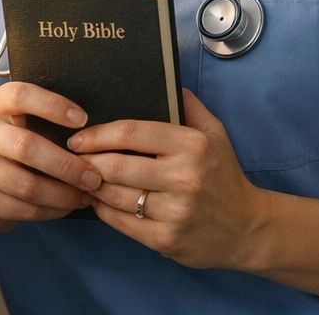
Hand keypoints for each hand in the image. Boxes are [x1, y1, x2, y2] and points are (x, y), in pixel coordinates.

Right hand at [0, 81, 103, 231]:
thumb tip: (93, 135)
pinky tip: (65, 207)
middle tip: (93, 177)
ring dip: (63, 195)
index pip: (20, 96)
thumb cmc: (14, 145)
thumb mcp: (23, 122)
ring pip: (27, 185)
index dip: (52, 106)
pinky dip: (51, 211)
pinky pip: (23, 209)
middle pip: (26, 146)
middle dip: (66, 165)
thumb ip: (47, 121)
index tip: (83, 120)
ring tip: (85, 196)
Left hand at [69, 89, 268, 268]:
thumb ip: (188, 106)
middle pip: (117, 165)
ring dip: (91, 185)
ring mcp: (175, 212)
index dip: (98, 134)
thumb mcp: (215, 134)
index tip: (78, 137)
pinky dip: (103, 210)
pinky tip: (97, 201)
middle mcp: (184, 178)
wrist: (248, 228)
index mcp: (192, 145)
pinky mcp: (167, 240)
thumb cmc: (224, 176)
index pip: (132, 132)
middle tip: (70, 158)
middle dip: (86, 161)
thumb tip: (165, 78)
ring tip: (80, 177)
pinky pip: (121, 222)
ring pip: (115, 195)